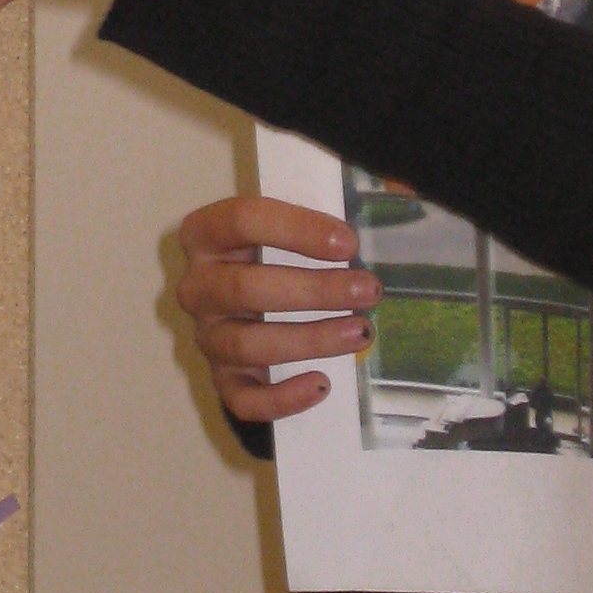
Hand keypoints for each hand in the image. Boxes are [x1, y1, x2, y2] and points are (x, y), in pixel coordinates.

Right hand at [175, 197, 376, 426]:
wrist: (249, 301)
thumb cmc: (275, 253)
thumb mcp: (290, 224)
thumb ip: (322, 216)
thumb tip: (395, 193)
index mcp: (205, 235)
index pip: (240, 220)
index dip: (296, 229)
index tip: (348, 243)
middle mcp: (197, 287)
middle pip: (244, 287)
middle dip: (315, 290)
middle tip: (368, 290)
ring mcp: (206, 335)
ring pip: (247, 344)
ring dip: (310, 339)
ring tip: (360, 332)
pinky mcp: (222, 378)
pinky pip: (243, 399)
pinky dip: (281, 398)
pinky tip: (321, 384)